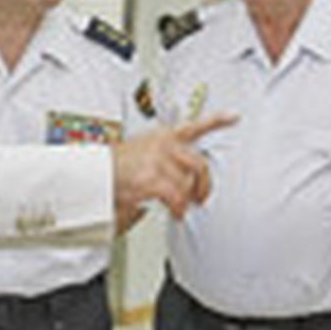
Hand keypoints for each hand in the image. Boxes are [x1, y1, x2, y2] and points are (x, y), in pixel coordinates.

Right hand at [112, 114, 235, 219]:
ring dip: (187, 200)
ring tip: (181, 208)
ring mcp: (159, 160)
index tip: (234, 117)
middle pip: (200, 164)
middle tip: (202, 198)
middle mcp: (164, 144)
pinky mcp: (153, 178)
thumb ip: (167, 157)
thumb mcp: (143, 150)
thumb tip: (186, 179)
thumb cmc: (117, 166)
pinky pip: (176, 197)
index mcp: (164, 135)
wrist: (96, 174)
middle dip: (205, 185)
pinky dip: (178, 208)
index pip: (195, 124)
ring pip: (188, 184)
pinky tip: (176, 212)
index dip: (218, 120)